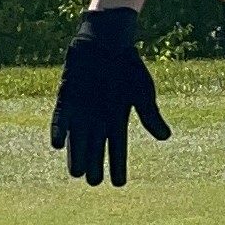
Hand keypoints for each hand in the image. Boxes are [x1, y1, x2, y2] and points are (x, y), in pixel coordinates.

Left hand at [49, 8, 172, 186]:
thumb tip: (165, 137)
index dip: (117, 165)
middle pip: (95, 147)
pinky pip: (60, 119)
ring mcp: (81, 110)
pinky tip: (58, 145)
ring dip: (77, 155)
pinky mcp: (67, 98)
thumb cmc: (128, 65)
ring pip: (77, 138)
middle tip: (94, 182)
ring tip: (77, 174)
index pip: (117, 148)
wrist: (107, 40)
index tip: (118, 184)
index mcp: (117, 119)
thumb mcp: (143, 91)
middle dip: (95, 165)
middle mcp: (97, 119)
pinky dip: (59, 131)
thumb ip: (150, 115)